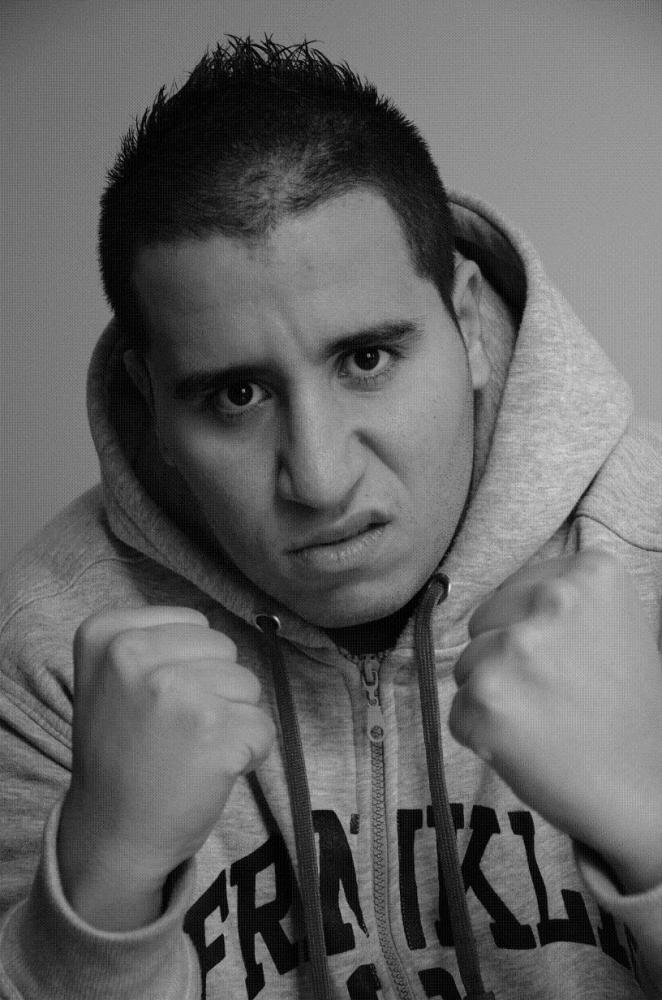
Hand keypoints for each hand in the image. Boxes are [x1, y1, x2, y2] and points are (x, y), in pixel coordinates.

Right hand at [58, 606, 275, 928]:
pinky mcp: (214, 730)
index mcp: (107, 634)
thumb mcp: (114, 678)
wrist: (113, 834)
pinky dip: (249, 752)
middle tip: (177, 730)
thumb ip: (159, 642)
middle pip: (224, 648)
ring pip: (248, 684)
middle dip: (216, 688)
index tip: (153, 704)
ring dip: (233, 720)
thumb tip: (231, 637)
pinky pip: (263, 726)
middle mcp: (133, 654)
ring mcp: (174, 691)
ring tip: (191, 750)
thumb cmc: (125, 753)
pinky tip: (209, 771)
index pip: (194, 622)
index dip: (189, 665)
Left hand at [449, 551, 661, 892]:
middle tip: (554, 692)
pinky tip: (526, 744)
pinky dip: (481, 732)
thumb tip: (500, 601)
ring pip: (468, 664)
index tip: (568, 661)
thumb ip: (562, 601)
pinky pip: (458, 709)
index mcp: (591, 573)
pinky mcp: (486, 696)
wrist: (643, 790)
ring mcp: (516, 647)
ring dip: (493, 694)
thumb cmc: (625, 710)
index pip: (516, 592)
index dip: (532, 632)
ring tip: (544, 719)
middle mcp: (552, 599)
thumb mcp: (615, 626)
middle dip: (505, 656)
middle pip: (485, 621)